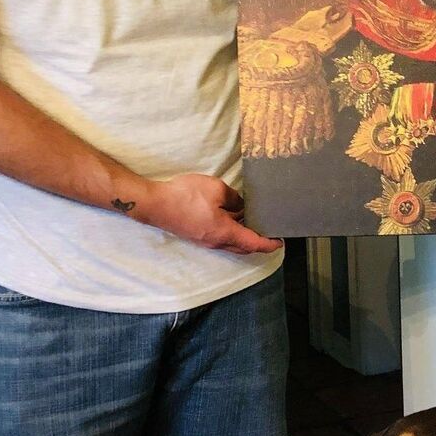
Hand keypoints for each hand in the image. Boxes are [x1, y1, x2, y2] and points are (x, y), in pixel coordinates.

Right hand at [139, 173, 282, 254]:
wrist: (154, 204)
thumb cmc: (184, 196)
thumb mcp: (216, 189)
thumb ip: (234, 198)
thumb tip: (241, 205)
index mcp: (225, 232)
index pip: (254, 243)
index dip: (269, 243)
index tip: (280, 242)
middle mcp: (216, 242)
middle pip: (244, 246)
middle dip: (258, 241)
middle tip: (269, 231)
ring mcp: (205, 240)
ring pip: (231, 242)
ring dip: (243, 235)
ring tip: (252, 219)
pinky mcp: (197, 234)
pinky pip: (220, 237)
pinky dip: (231, 230)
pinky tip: (232, 215)